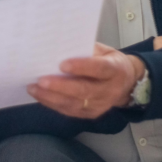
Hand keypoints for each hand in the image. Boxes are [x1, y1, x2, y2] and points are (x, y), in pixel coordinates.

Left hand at [28, 42, 143, 118]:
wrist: (127, 82)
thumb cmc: (109, 61)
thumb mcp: (103, 50)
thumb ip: (86, 50)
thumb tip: (59, 48)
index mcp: (115, 70)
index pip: (99, 69)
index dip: (81, 67)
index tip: (62, 64)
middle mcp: (110, 90)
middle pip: (84, 91)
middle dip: (60, 86)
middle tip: (41, 80)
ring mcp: (101, 105)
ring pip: (75, 104)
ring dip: (51, 97)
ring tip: (33, 88)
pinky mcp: (92, 114)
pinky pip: (70, 111)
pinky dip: (53, 104)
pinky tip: (40, 96)